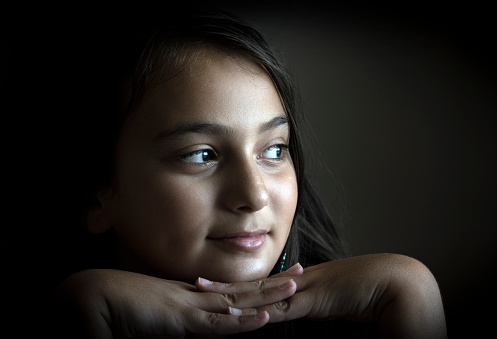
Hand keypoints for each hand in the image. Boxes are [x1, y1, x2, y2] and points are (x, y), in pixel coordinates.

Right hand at [53, 268, 299, 337]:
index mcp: (193, 296)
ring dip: (268, 296)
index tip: (279, 278)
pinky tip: (265, 317)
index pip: (233, 291)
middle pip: (244, 290)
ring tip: (296, 287)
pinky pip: (219, 323)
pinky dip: (242, 321)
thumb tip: (197, 323)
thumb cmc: (122, 305)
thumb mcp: (160, 315)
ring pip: (239, 302)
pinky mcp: (182, 319)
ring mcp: (191, 305)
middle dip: (273, 284)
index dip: (258, 286)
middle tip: (302, 272)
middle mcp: (198, 297)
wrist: (95, 298)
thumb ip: (182, 319)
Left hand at [199, 254, 446, 337]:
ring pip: (258, 292)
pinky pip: (278, 306)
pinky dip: (256, 308)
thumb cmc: (369, 291)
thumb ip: (317, 304)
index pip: (263, 284)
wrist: (393, 282)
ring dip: (230, 292)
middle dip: (224, 284)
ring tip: (201, 288)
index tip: (217, 283)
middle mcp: (296, 283)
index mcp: (301, 283)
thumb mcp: (336, 300)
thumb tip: (304, 307)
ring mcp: (302, 290)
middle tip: (194, 280)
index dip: (239, 284)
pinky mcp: (313, 302)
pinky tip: (235, 309)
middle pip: (252, 283)